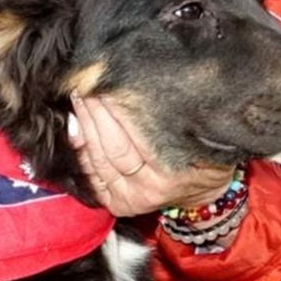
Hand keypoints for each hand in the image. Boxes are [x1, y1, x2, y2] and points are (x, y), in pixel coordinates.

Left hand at [69, 94, 234, 217]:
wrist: (205, 187)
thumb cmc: (203, 147)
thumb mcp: (195, 124)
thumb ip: (167, 109)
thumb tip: (130, 81)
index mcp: (173, 171)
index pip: (137, 132)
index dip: (118, 104)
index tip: (108, 76)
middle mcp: (150, 189)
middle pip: (113, 146)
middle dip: (97, 111)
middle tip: (87, 82)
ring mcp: (132, 199)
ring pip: (99, 159)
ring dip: (85, 126)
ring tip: (80, 97)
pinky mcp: (118, 204)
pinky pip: (93, 173)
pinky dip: (82, 148)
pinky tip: (76, 125)